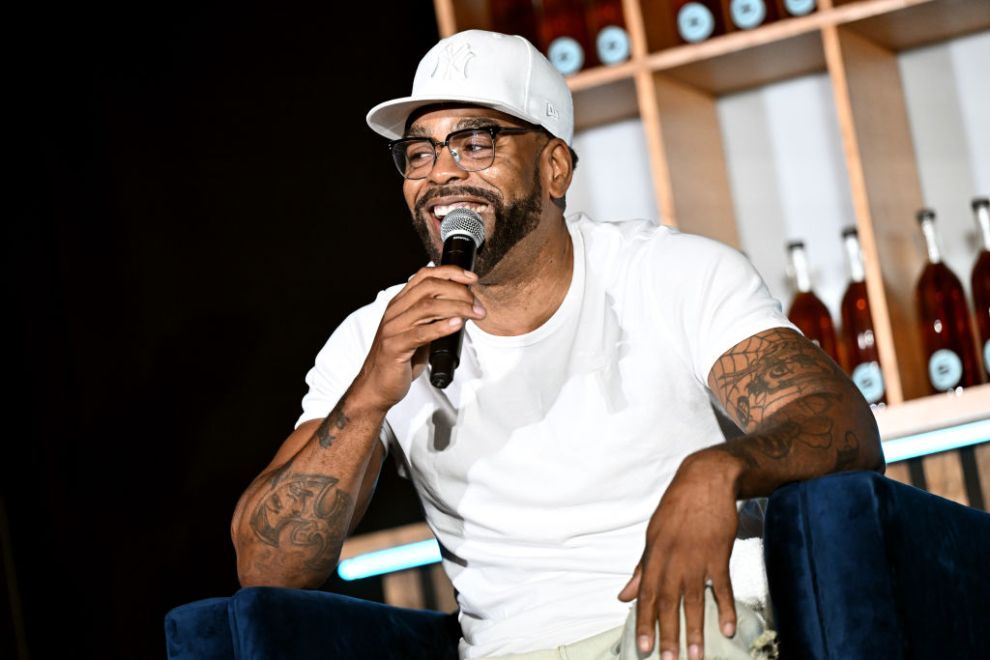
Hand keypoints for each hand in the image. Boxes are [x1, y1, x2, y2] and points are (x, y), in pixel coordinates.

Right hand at [352, 265, 484, 410]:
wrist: (377, 385)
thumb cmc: (400, 359)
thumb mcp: (420, 331)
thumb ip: (435, 318)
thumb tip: (464, 307)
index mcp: (400, 303)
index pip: (425, 275)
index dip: (450, 272)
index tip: (471, 278)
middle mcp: (395, 311)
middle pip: (429, 287)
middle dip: (459, 291)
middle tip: (477, 304)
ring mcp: (393, 328)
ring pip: (427, 307)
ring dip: (457, 307)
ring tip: (475, 313)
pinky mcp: (394, 347)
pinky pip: (420, 333)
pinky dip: (441, 327)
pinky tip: (456, 325)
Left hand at [618, 451, 741, 659]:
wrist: (705, 481)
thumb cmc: (677, 508)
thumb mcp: (653, 535)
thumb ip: (641, 568)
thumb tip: (624, 595)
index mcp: (654, 555)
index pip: (646, 595)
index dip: (644, 623)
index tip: (643, 648)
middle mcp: (673, 559)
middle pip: (668, 602)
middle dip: (667, 635)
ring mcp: (697, 558)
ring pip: (694, 600)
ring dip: (695, 630)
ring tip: (696, 656)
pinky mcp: (719, 554)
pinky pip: (723, 586)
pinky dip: (726, 607)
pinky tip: (727, 628)